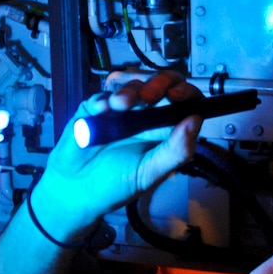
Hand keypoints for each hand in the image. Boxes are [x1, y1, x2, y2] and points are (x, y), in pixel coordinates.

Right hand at [32, 70, 202, 241]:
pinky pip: (103, 93)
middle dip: (157, 83)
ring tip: (119, 106)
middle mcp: (146, 114)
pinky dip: (104, 98)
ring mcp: (121, 109)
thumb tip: (195, 120)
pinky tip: (101, 110)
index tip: (177, 95)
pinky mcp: (96, 107)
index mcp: (164, 129)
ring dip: (130, 91)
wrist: (76, 191)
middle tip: (148, 96)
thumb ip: (175, 150)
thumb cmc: (116, 184)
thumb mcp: (149, 173)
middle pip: (161, 83)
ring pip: (133, 84)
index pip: (183, 101)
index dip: (185, 92)